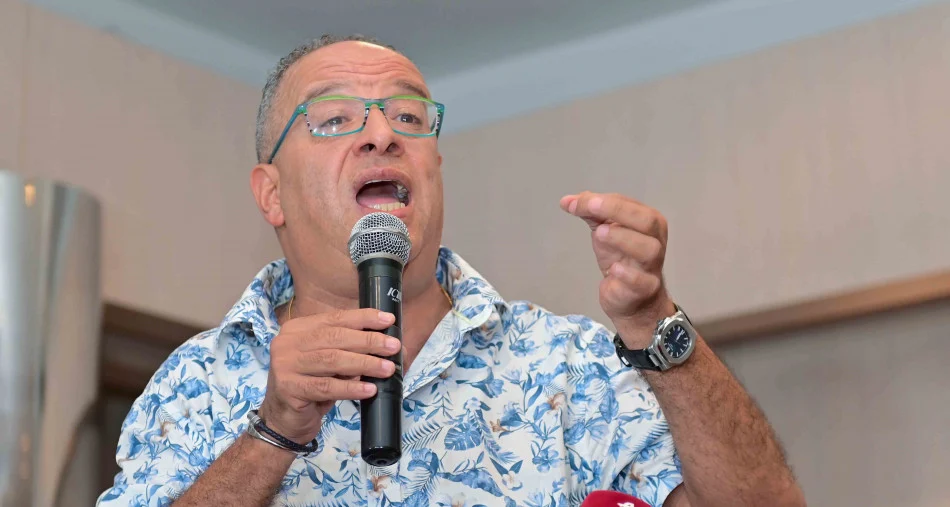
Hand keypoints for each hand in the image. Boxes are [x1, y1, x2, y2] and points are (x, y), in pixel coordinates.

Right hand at [258, 309, 401, 443]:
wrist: (283, 421)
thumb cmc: (311, 387)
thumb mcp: (328, 363)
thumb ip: (347, 349)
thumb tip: (383, 342)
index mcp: (297, 329)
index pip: (335, 318)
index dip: (364, 318)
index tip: (389, 321)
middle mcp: (287, 343)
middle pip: (335, 337)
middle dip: (368, 341)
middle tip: (393, 346)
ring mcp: (284, 365)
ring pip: (332, 360)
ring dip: (365, 363)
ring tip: (387, 368)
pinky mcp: (288, 389)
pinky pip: (326, 387)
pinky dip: (351, 388)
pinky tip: (369, 390)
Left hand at [560, 192, 675, 346]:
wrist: (631, 299)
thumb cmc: (621, 259)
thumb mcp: (605, 232)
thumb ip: (590, 214)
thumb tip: (566, 201)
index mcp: (648, 222)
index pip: (629, 205)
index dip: (604, 201)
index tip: (575, 203)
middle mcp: (655, 241)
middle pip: (647, 221)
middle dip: (619, 211)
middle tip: (592, 208)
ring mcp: (652, 266)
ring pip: (648, 249)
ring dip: (623, 239)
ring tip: (600, 233)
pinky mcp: (645, 289)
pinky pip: (641, 281)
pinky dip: (628, 274)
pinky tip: (613, 269)